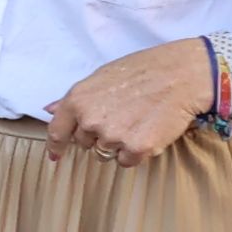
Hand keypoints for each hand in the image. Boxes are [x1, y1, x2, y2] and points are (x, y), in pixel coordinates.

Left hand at [46, 40, 215, 163]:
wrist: (182, 75)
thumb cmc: (143, 70)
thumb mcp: (102, 76)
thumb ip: (74, 98)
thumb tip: (49, 109)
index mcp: (78, 100)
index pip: (57, 131)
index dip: (56, 146)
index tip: (56, 156)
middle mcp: (91, 121)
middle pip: (85, 143)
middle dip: (98, 134)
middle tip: (121, 115)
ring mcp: (113, 136)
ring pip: (106, 153)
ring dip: (118, 142)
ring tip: (137, 119)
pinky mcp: (136, 149)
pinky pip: (126, 161)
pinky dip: (135, 151)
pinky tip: (147, 130)